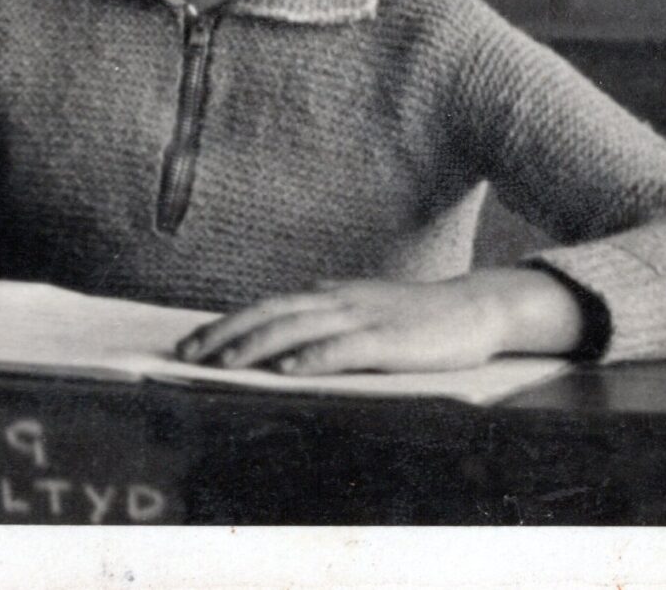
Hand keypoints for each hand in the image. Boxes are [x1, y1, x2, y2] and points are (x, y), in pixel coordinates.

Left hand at [171, 268, 585, 375]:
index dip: (226, 323)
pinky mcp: (390, 341)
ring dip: (258, 346)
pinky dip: (313, 359)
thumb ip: (326, 319)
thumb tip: (285, 337)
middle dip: (225, 333)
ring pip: (298, 328)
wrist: (478, 307)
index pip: (265, 306)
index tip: (190, 342)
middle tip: (187, 353)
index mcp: (329, 294)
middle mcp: (338, 300)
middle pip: (270, 313)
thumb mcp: (363, 310)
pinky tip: (289, 372)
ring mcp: (364, 318)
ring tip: (224, 363)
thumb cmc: (418, 317)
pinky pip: (344, 349)